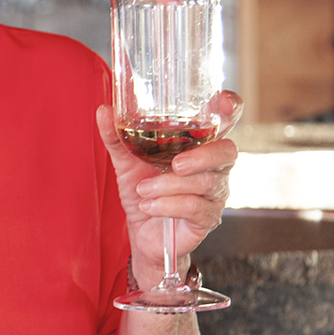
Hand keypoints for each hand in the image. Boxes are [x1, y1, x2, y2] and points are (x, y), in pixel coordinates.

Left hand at [96, 91, 241, 286]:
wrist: (142, 232)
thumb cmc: (143, 190)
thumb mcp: (126, 162)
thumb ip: (118, 137)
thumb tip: (104, 110)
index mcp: (200, 145)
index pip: (226, 121)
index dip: (230, 109)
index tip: (221, 102)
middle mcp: (215, 167)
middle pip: (227, 152)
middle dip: (202, 156)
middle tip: (175, 164)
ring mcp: (215, 193)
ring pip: (207, 182)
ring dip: (169, 185)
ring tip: (143, 190)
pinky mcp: (209, 218)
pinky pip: (196, 208)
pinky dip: (168, 205)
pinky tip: (149, 205)